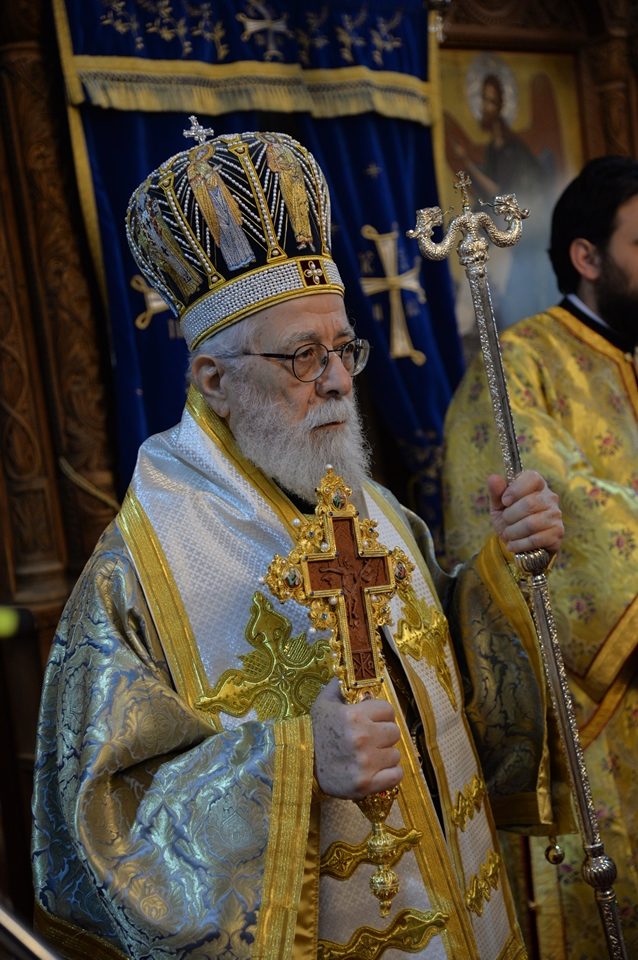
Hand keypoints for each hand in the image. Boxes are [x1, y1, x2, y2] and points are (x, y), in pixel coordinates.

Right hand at [310, 678, 401, 799]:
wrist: (301, 764)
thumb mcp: (323, 703)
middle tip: (371, 739)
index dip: (381, 715)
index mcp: (353, 716)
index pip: (388, 710)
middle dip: (384, 735)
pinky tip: (377, 771)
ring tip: (370, 756)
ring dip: (385, 755)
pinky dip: (389, 774)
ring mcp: (365, 763)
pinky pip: (396, 775)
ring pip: (395, 754)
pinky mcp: (366, 784)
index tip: (373, 721)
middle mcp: (362, 738)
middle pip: (394, 732)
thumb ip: (339, 685)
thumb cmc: (315, 731)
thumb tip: (348, 670)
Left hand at [488, 470, 562, 555]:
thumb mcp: (498, 505)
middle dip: (510, 516)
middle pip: (529, 504)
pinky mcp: (557, 533)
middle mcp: (550, 497)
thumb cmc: (510, 519)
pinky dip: (519, 544)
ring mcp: (555, 515)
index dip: (515, 490)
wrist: (519, 543)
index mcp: (536, 484)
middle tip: (505, 521)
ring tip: (508, 534)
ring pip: (531, 523)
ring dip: (513, 532)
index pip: (532, 478)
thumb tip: (493, 478)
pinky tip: (513, 544)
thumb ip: (496, 491)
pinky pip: (535, 539)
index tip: (504, 501)